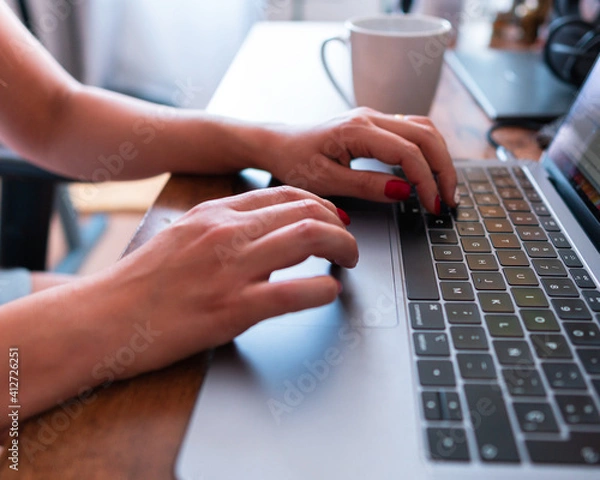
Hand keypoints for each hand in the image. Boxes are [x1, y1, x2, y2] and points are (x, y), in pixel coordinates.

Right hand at [108, 186, 357, 375]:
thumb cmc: (139, 283)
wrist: (101, 318)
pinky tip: (329, 292)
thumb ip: (222, 231)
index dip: (320, 203)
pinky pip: (295, 291)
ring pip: (309, 237)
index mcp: (214, 214)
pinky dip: (324, 290)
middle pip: (306, 211)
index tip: (334, 217)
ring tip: (349, 262)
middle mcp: (226, 232)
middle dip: (340, 225)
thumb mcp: (181, 238)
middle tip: (348, 242)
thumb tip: (261, 237)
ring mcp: (231, 268)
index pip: (284, 194)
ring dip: (343, 248)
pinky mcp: (232, 308)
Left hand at [261, 108, 456, 213]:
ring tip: (445, 187)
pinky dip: (428, 150)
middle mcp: (370, 117)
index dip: (426, 180)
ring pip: (423, 128)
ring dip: (440, 157)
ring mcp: (374, 118)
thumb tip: (403, 191)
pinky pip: (412, 131)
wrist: (278, 144)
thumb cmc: (294, 161)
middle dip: (444, 168)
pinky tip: (430, 171)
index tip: (433, 205)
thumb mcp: (325, 182)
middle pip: (425, 135)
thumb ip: (365, 186)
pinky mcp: (374, 125)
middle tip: (449, 199)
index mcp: (357, 130)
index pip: (407, 152)